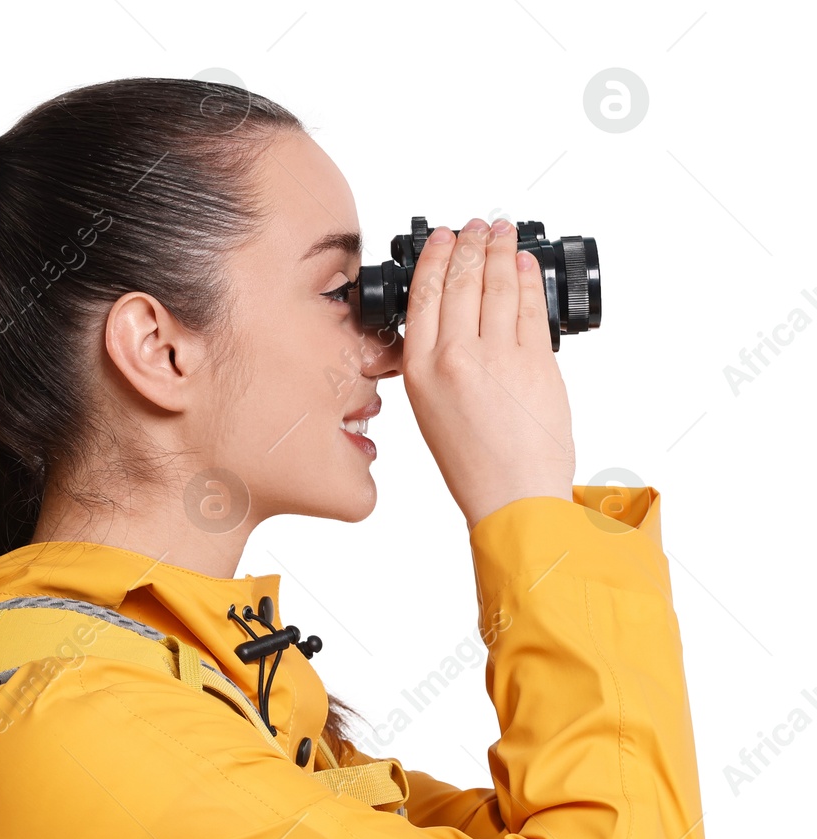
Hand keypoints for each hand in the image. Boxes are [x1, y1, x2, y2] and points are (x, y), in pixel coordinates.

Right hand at [400, 217, 574, 529]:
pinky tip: (526, 263)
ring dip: (502, 251)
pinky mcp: (536, 359)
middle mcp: (455, 357)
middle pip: (462, 281)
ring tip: (503, 233)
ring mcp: (498, 355)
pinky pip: (529, 305)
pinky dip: (528, 277)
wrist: (513, 494)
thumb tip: (452, 320)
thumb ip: (435, 363)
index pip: (425, 295)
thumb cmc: (473, 463)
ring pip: (498, 284)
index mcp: (420, 371)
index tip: (444, 239)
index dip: (437, 259)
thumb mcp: (431, 409)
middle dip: (471, 244)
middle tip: (478, 227)